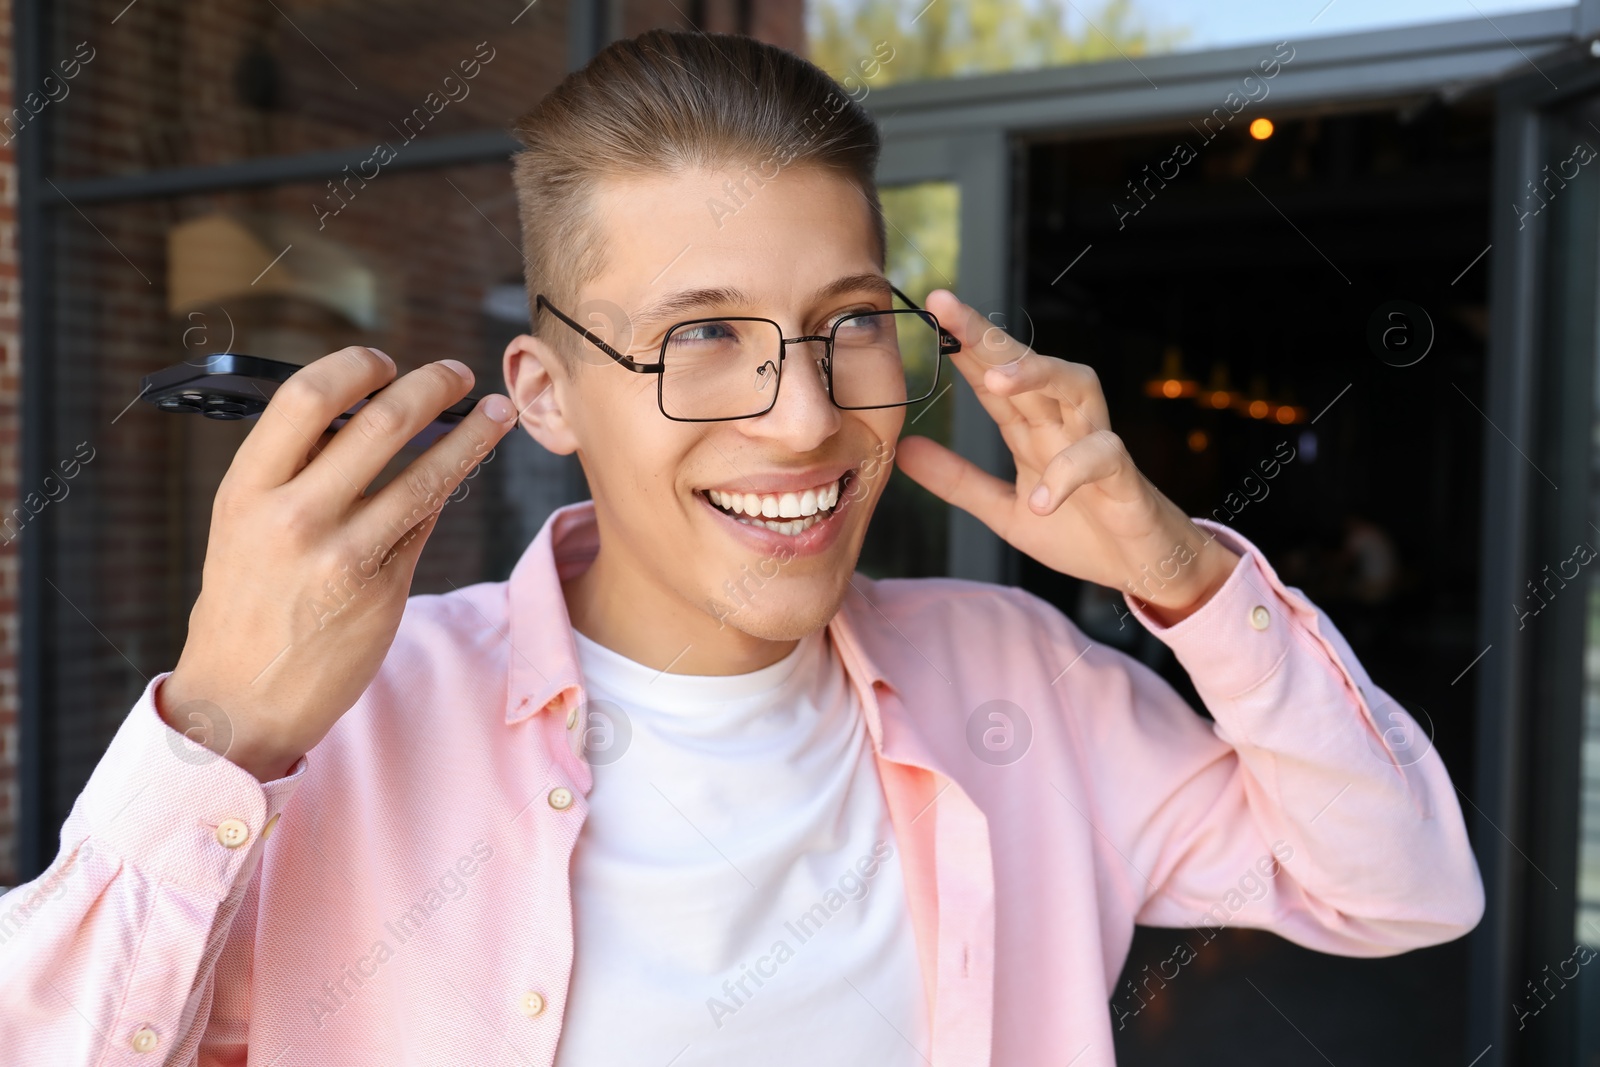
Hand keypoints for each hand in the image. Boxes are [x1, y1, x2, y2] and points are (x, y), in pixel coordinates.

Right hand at [156, 347, 517, 780]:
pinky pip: (427, 520)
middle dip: (430, 386)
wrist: (242, 699)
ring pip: (425, 473)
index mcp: (247, 488)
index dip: (355, 366)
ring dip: (471, 434)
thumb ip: (295, 468)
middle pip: (381, 422)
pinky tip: (468, 466)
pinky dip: (449, 486)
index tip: (385, 361)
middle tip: (457, 373)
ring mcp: (343, 555)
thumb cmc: (246, 599)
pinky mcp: (384, 588)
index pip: (307, 396)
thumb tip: (367, 407)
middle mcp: (293, 516)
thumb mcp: (243, 522)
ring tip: (497, 412)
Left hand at [895, 290, 1239, 626]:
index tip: (930, 310)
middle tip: (945, 308)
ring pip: (1076, 385)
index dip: (962, 344)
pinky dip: (1071, 473)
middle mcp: (1065, 425)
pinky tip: (1043, 497)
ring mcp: (1097, 445)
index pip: (993, 376)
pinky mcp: (1125, 477)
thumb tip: (905, 449)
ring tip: (994, 381)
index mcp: (1034, 429)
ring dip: (1037, 375)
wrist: (1142, 567)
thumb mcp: (1006, 511)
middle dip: (987, 335)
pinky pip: (1102, 457)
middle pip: (1028, 363)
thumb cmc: (1082, 532)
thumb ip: (959, 481)